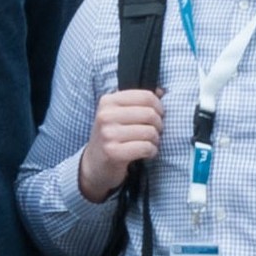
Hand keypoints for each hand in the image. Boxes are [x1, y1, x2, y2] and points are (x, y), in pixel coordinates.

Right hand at [75, 85, 164, 201]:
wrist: (94, 164)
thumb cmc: (112, 136)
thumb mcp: (118, 114)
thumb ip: (138, 101)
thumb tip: (162, 91)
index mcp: (108, 101)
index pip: (146, 96)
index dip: (158, 107)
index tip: (156, 116)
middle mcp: (105, 115)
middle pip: (150, 114)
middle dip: (158, 125)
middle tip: (153, 132)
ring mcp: (108, 134)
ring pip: (150, 132)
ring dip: (155, 140)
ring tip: (148, 143)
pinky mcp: (113, 152)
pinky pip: (146, 148)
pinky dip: (151, 152)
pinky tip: (145, 153)